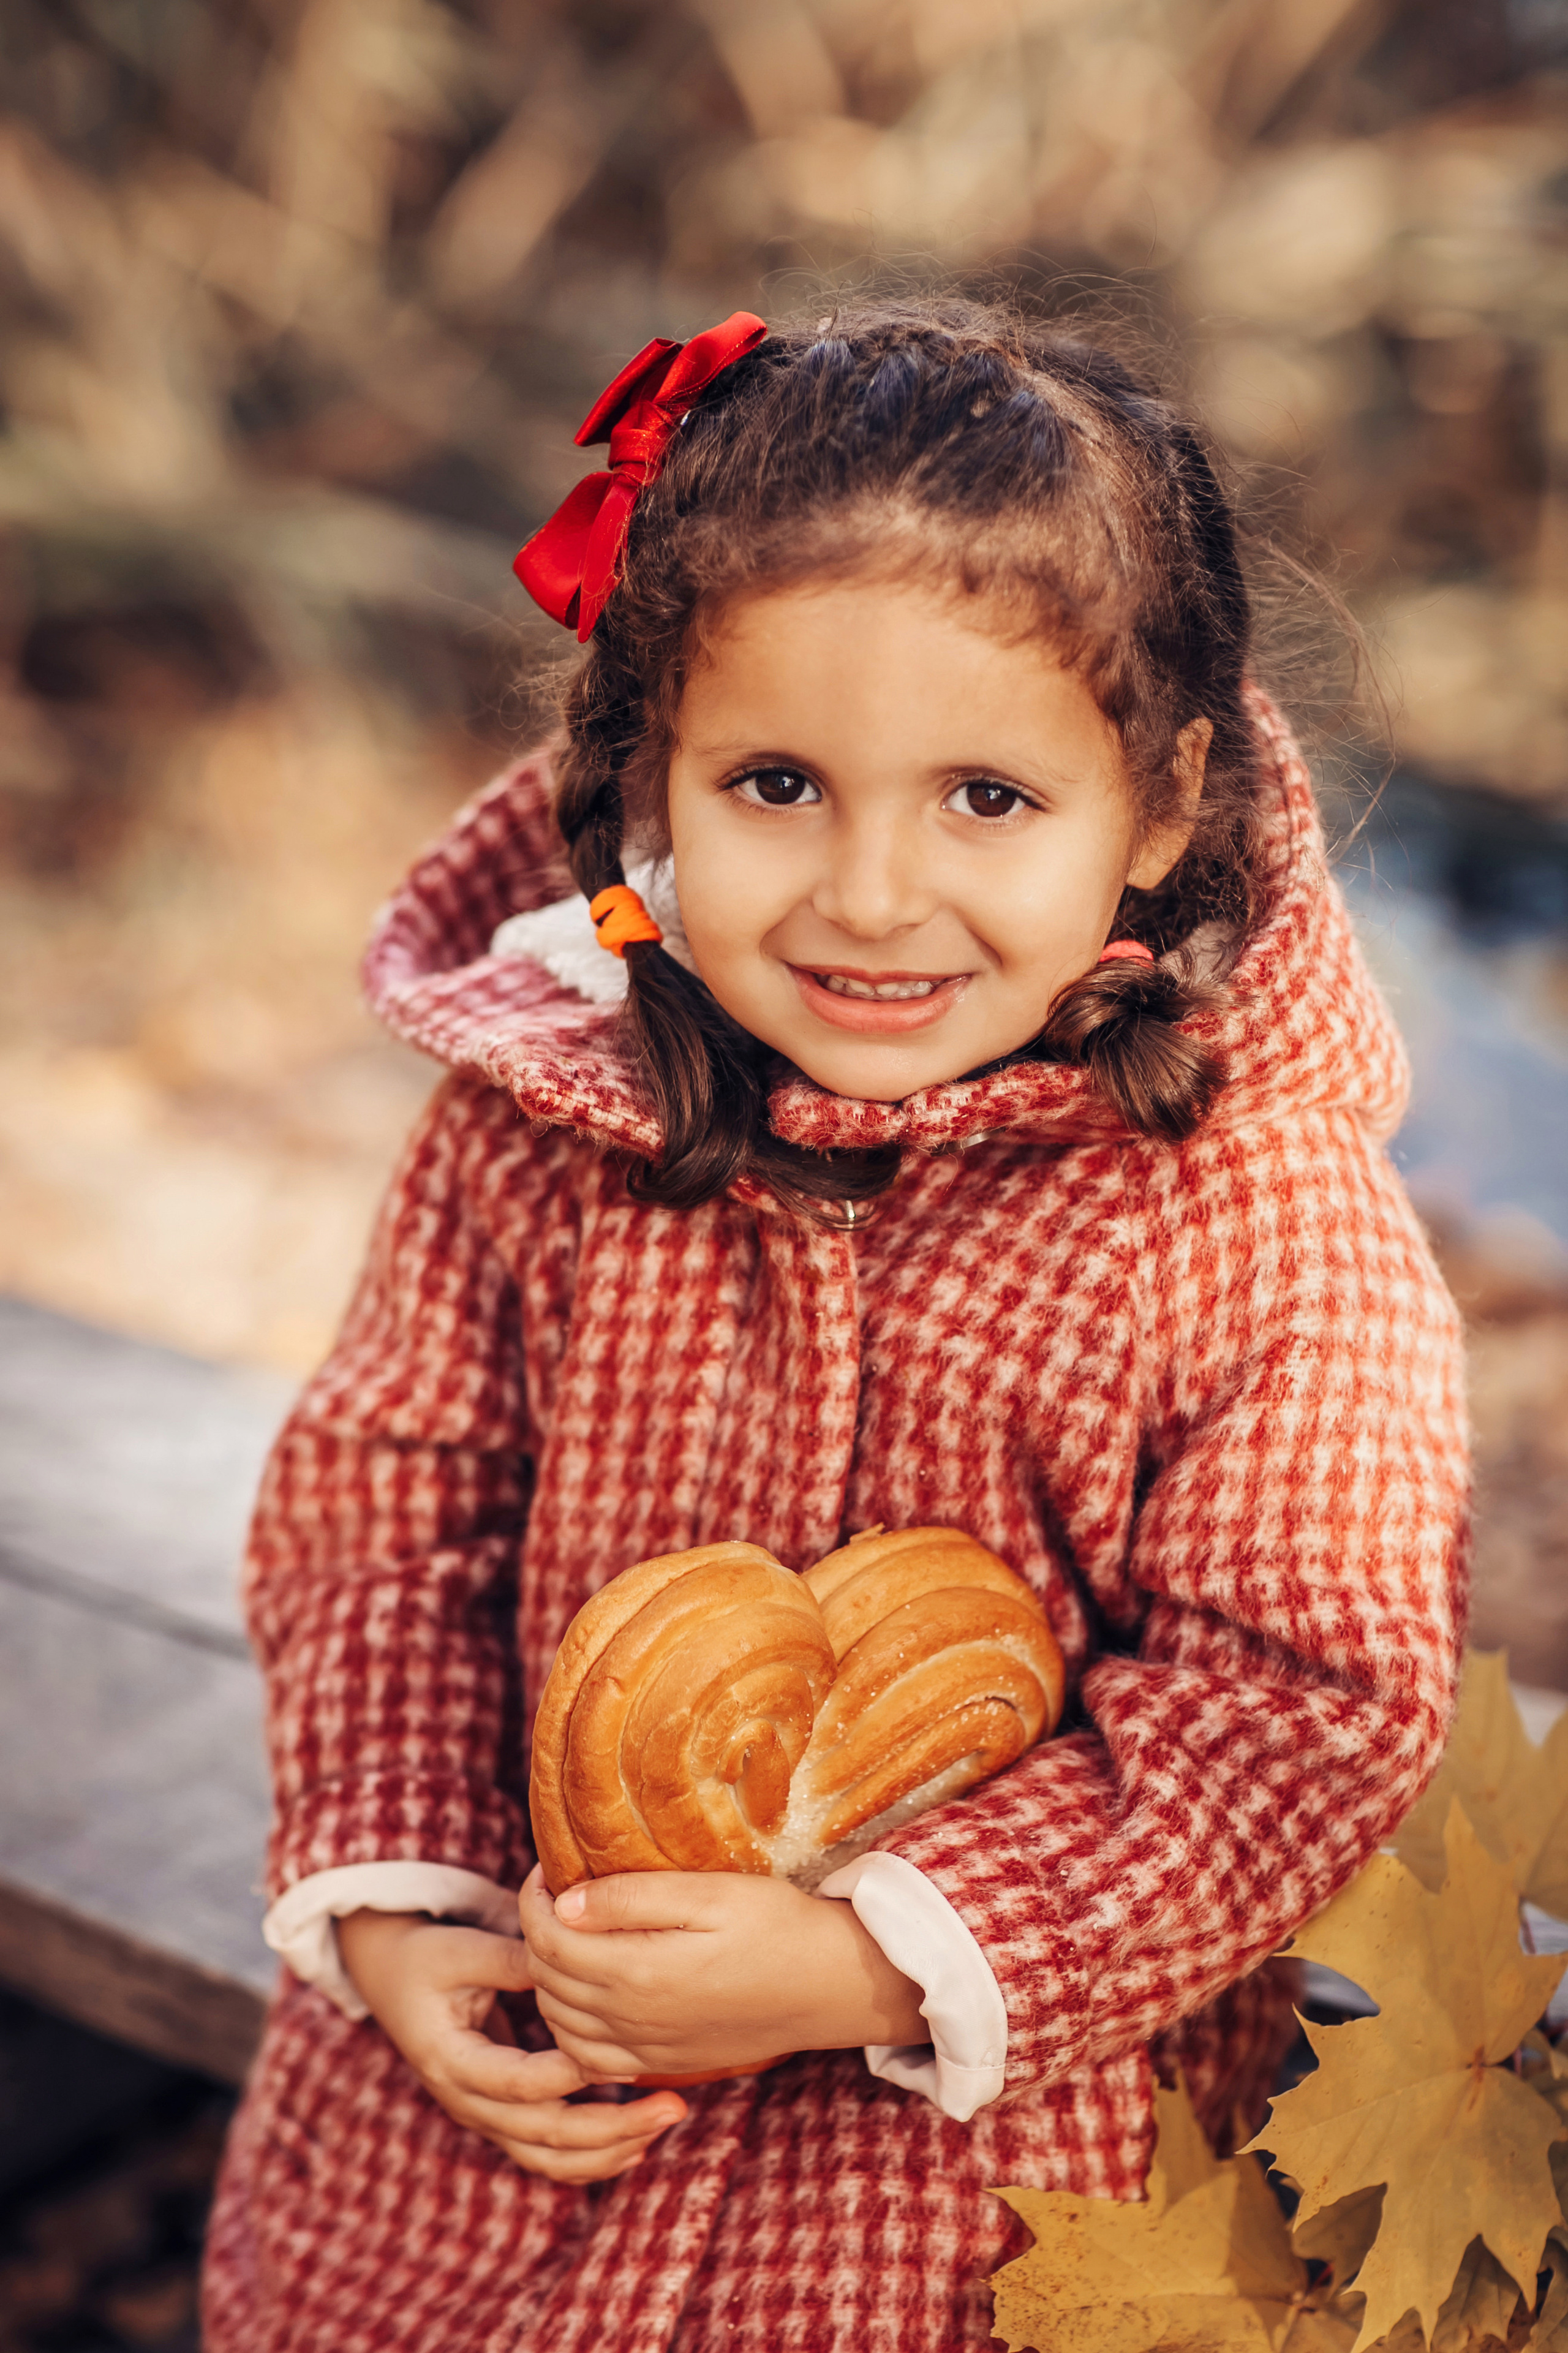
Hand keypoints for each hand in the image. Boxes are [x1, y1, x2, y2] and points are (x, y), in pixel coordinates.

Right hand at [336, 1910, 686, 2181]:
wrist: (390, 1977)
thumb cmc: (428, 1957)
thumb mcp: (463, 1949)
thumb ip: (513, 1960)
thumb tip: (572, 1959)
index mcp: (452, 2060)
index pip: (517, 2083)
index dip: (569, 2074)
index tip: (620, 2055)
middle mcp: (467, 2101)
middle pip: (543, 2135)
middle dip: (612, 2126)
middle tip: (672, 2107)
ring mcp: (484, 2116)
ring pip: (550, 2158)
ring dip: (610, 2150)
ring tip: (664, 2124)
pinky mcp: (500, 2118)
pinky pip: (547, 2156)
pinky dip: (591, 2158)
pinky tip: (635, 2144)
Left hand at [519, 1868, 926, 2080]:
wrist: (829, 1985)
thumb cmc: (776, 1926)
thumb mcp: (709, 1894)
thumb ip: (632, 1897)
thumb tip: (564, 1902)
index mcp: (637, 1971)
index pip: (547, 1938)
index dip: (533, 1898)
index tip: (546, 1868)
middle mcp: (631, 2019)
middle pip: (546, 1979)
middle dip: (536, 1932)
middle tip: (555, 1894)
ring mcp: (645, 2048)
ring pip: (558, 2024)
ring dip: (547, 1979)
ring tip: (568, 1937)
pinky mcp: (662, 2062)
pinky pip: (590, 2060)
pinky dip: (569, 2031)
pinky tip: (585, 1998)